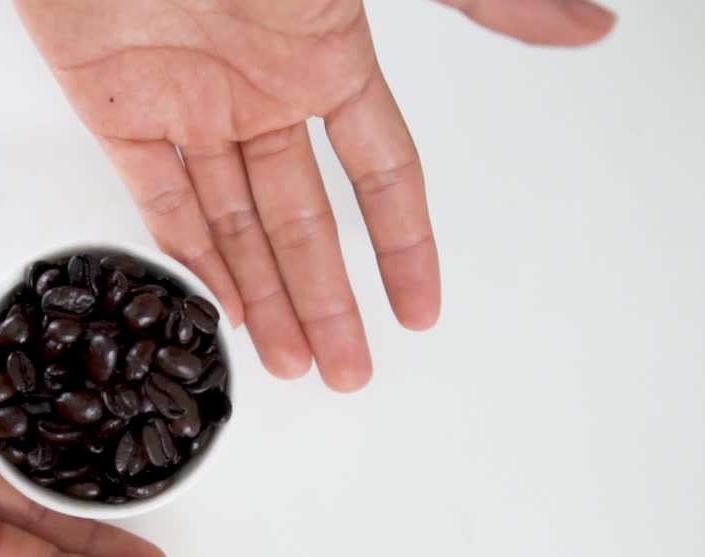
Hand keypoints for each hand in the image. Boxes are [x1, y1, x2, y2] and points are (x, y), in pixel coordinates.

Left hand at [16, 0, 614, 390]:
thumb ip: (473, 5)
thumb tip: (585, 25)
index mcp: (324, 59)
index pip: (382, 172)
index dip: (404, 243)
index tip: (421, 309)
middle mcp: (261, 95)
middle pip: (306, 222)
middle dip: (329, 301)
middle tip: (349, 372)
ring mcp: (190, 109)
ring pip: (235, 226)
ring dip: (264, 298)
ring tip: (291, 365)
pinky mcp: (119, 115)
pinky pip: (158, 201)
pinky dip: (187, 256)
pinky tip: (219, 308)